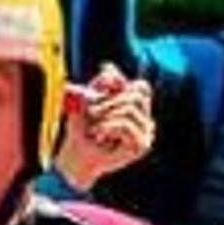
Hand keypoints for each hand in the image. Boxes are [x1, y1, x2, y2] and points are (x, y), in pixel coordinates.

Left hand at [53, 69, 156, 191]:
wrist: (76, 157)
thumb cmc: (82, 130)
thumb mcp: (89, 99)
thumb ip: (101, 83)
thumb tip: (109, 67)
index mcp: (137, 109)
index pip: (142, 87)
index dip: (122, 85)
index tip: (101, 93)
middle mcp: (146, 120)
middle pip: (137, 95)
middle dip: (109, 102)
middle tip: (93, 115)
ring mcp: (146, 134)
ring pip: (129, 108)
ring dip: (106, 116)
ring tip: (96, 129)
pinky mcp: (142, 146)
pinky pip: (125, 124)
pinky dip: (108, 126)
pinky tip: (100, 136)